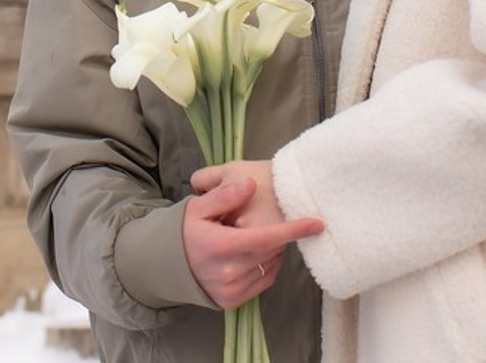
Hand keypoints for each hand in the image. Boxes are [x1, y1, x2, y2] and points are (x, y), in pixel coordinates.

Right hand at [182, 173, 322, 309]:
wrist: (167, 264)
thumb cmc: (185, 230)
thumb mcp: (197, 207)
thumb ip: (224, 196)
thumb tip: (250, 185)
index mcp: (219, 245)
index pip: (265, 237)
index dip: (293, 230)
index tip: (317, 223)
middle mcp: (228, 271)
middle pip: (270, 249)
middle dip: (278, 233)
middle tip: (269, 219)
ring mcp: (232, 289)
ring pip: (270, 265)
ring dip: (272, 249)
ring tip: (257, 234)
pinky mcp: (233, 300)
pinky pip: (263, 280)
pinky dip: (267, 264)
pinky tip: (256, 252)